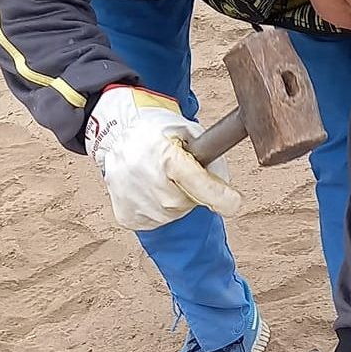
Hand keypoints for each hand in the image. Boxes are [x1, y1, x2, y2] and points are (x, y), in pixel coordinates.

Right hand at [85, 85, 240, 230]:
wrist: (115, 135)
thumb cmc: (156, 131)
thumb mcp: (187, 131)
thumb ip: (210, 154)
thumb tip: (224, 184)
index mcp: (165, 157)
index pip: (199, 184)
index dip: (221, 196)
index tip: (235, 203)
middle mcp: (149, 183)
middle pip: (188, 202)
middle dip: (191, 190)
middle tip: (177, 171)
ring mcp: (135, 202)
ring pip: (173, 214)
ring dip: (174, 200)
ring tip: (159, 176)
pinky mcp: (128, 216)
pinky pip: (157, 220)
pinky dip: (158, 208)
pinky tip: (148, 188)